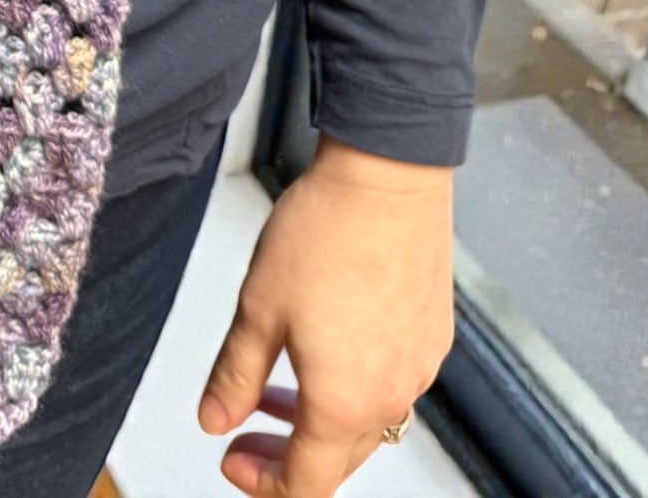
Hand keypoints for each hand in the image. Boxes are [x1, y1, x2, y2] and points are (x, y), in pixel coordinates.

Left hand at [198, 133, 454, 496]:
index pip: (307, 483)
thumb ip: (234, 375)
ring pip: (367, 423)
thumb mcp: (258, 309)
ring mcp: (420, 369)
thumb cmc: (322, 237)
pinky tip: (323, 350)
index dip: (263, 484)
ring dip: (317, 419)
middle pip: (339, 459)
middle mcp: (392, 398)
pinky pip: (391, 386)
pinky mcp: (433, 337)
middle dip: (286, 456)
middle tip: (243, 436)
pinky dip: (351, 387)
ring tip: (274, 391)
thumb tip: (214, 421)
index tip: (230, 460)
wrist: (387, 180)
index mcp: (345, 404)